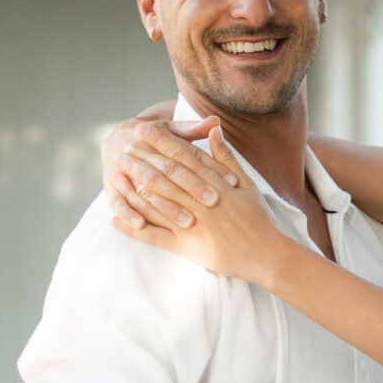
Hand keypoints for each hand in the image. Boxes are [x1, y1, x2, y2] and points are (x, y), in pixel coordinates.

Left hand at [109, 125, 286, 283]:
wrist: (266, 254)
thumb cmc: (258, 218)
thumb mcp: (247, 184)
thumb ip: (226, 158)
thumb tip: (214, 130)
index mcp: (215, 183)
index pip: (183, 156)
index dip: (161, 141)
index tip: (143, 128)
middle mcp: (201, 201)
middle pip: (165, 176)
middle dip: (142, 160)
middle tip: (122, 147)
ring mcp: (192, 225)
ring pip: (157, 203)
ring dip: (134, 189)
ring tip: (115, 176)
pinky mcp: (187, 247)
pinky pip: (156, 237)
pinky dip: (135, 229)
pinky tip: (117, 221)